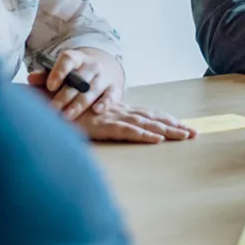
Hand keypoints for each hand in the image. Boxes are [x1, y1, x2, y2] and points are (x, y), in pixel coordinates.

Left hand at [31, 48, 125, 120]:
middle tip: (52, 109)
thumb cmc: (72, 77)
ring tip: (67, 116)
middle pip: (79, 80)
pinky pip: (112, 95)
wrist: (97, 75)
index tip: (50, 86)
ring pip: (92, 90)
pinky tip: (97, 110)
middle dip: (64, 96)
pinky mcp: (114, 88)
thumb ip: (45, 76)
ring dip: (79, 104)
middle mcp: (92, 66)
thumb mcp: (59, 73)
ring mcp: (104, 77)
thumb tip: (30, 79)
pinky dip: (105, 102)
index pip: (68, 60)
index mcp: (77, 58)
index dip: (59, 72)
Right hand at [75, 102, 196, 143]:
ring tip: (184, 136)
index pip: (147, 114)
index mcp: (118, 110)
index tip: (183, 125)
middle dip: (174, 126)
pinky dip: (142, 135)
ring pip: (145, 125)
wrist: (50, 105)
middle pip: (152, 119)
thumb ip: (100, 121)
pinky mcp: (103, 126)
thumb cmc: (66, 110)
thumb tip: (117, 126)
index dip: (166, 120)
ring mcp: (112, 118)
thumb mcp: (88, 117)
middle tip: (194, 133)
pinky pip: (126, 131)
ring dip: (166, 131)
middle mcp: (119, 112)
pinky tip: (156, 139)